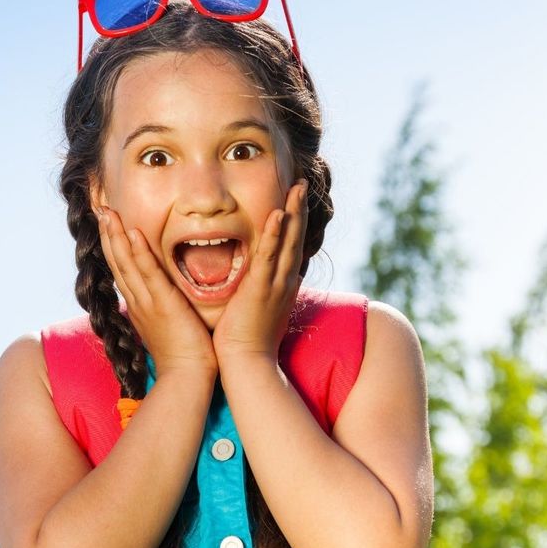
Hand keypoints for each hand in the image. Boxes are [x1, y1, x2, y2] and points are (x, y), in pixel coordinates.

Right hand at [97, 207, 217, 382]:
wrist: (187, 378)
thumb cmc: (184, 356)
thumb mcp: (168, 326)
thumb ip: (162, 310)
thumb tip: (164, 299)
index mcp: (139, 305)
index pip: (122, 269)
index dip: (113, 245)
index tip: (108, 224)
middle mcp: (137, 301)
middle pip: (117, 261)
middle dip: (108, 234)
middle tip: (100, 208)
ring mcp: (147, 303)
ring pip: (126, 263)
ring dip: (116, 236)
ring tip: (108, 212)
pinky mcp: (162, 305)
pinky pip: (148, 274)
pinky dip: (139, 253)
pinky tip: (133, 234)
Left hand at [212, 179, 307, 364]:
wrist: (246, 363)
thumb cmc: (247, 341)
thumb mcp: (260, 310)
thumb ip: (261, 292)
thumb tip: (260, 283)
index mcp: (283, 285)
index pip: (292, 248)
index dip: (296, 224)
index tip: (296, 202)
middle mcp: (284, 281)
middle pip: (296, 238)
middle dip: (300, 210)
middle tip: (301, 184)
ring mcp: (275, 284)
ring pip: (288, 241)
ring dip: (293, 212)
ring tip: (296, 187)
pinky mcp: (260, 288)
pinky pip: (268, 256)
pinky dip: (274, 234)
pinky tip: (278, 214)